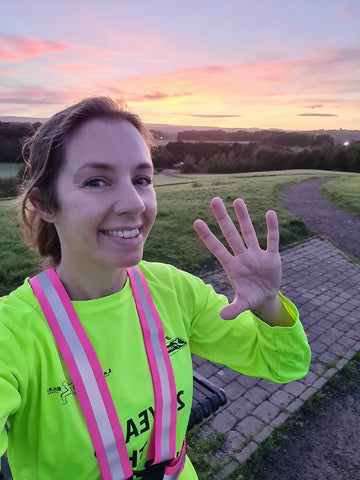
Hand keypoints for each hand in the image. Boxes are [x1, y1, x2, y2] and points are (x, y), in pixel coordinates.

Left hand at [193, 197, 281, 319]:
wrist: (267, 297)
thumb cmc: (250, 297)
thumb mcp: (242, 304)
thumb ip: (233, 309)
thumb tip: (222, 317)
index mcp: (232, 266)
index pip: (216, 248)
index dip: (207, 236)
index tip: (196, 222)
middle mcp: (242, 256)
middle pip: (231, 234)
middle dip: (223, 218)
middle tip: (214, 200)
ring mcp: (256, 255)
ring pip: (248, 232)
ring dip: (244, 217)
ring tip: (237, 200)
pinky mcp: (272, 257)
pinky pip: (271, 240)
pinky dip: (271, 229)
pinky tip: (269, 214)